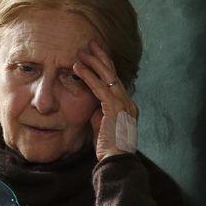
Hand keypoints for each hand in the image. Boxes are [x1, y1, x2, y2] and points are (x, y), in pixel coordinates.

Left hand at [74, 40, 137, 160]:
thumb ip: (99, 113)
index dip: (105, 67)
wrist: (117, 162)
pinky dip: (87, 75)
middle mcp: (128, 102)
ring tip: (81, 52)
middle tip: (90, 44)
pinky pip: (99, 86)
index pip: (115, 81)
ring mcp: (123, 103)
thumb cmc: (109, 149)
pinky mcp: (115, 107)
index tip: (95, 55)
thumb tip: (92, 104)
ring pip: (107, 76)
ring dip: (93, 62)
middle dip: (101, 57)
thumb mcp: (103, 127)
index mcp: (127, 106)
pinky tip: (77, 67)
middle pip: (113, 73)